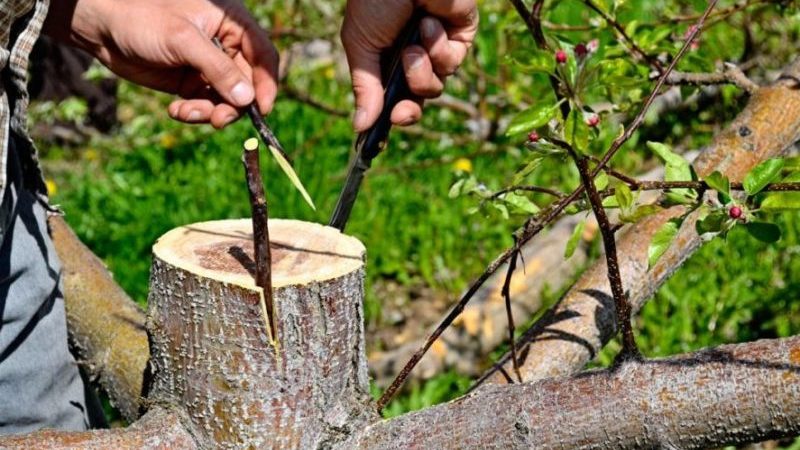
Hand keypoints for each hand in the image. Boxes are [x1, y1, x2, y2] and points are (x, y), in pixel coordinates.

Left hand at [45, 0, 278, 127]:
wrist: (102, 29)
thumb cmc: (142, 19)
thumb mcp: (183, 41)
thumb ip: (218, 70)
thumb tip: (247, 99)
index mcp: (232, 24)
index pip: (263, 56)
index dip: (267, 83)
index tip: (262, 109)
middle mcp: (225, 46)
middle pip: (247, 84)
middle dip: (233, 105)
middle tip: (216, 120)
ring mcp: (209, 66)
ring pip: (228, 100)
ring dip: (211, 112)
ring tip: (187, 112)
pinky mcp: (192, 83)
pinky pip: (206, 105)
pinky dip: (194, 113)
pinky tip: (175, 110)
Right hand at [341, 0, 477, 131]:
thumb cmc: (375, 0)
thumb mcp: (361, 44)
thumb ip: (364, 86)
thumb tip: (359, 125)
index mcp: (387, 60)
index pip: (394, 99)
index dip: (394, 117)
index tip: (388, 125)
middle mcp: (415, 56)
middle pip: (418, 100)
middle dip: (410, 107)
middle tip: (402, 110)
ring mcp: (439, 46)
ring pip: (436, 85)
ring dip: (422, 70)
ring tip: (413, 44)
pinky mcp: (461, 34)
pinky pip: (454, 61)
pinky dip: (440, 48)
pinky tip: (431, 23)